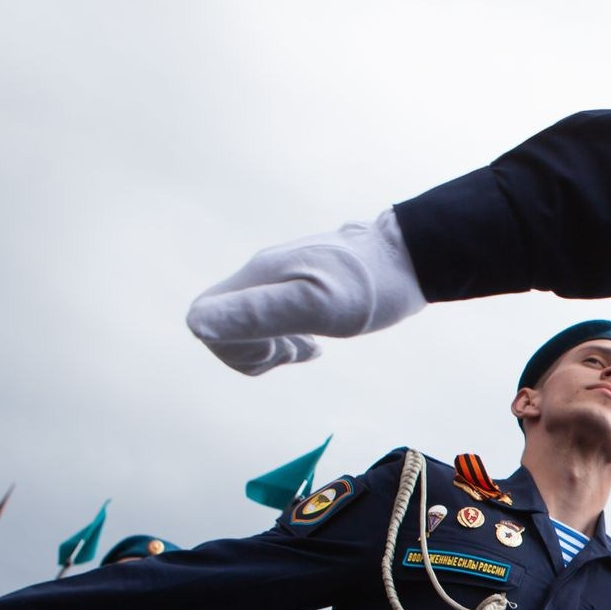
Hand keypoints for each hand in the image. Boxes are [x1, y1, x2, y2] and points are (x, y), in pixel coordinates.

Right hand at [184, 211, 425, 375]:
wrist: (413, 257)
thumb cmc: (371, 285)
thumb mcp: (316, 306)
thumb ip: (257, 314)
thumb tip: (196, 326)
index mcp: (256, 277)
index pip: (203, 317)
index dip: (228, 346)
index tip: (273, 349)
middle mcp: (260, 274)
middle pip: (222, 325)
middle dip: (252, 352)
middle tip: (298, 349)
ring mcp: (278, 279)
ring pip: (248, 326)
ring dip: (272, 349)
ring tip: (311, 348)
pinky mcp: (299, 287)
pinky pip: (272, 322)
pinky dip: (288, 341)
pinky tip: (315, 345)